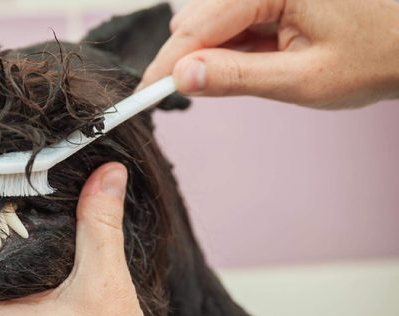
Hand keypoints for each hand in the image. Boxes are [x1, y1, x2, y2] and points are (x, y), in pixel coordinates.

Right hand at [141, 0, 398, 108]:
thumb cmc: (375, 58)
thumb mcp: (303, 80)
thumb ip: (238, 77)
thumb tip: (183, 78)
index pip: (199, 24)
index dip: (168, 62)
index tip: (145, 92)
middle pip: (201, 16)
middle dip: (193, 58)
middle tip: (199, 91)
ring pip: (214, 16)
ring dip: (217, 51)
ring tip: (261, 68)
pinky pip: (236, 15)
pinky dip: (237, 42)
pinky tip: (263, 55)